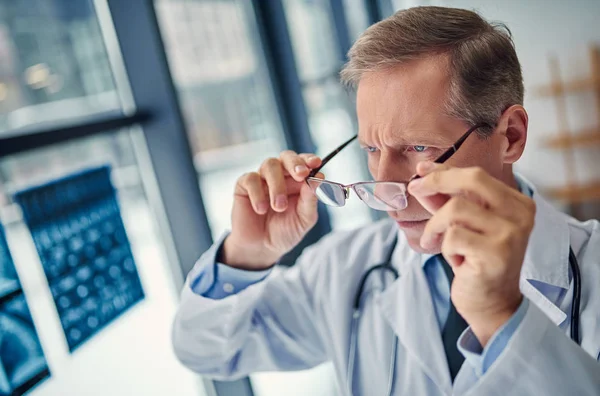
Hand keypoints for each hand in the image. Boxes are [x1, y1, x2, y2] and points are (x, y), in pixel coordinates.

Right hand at [222, 151, 322, 269]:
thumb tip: (318, 179)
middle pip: (287, 156)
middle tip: (301, 175)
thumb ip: (310, 200)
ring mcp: (262, 179)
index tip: (316, 163)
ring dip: (277, 185)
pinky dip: (258, 194)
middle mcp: (280, 175)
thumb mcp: (304, 219)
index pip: (304, 162)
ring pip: (269, 165)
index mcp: (298, 180)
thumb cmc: (285, 232)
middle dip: (295, 163)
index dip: (309, 159)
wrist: (261, 249)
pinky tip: (261, 209)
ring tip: (279, 207)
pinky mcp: (244, 186)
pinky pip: (251, 179)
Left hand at [407, 162, 535, 346]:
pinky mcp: (496, 254)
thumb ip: (445, 200)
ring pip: (455, 210)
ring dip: (436, 227)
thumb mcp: (462, 225)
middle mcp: (520, 215)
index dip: (444, 170)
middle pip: (471, 179)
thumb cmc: (476, 262)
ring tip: (436, 243)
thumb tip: (422, 175)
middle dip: (437, 181)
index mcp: (517, 203)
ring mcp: (511, 234)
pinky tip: (455, 261)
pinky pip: (453, 236)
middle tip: (415, 190)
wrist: (492, 304)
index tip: (420, 171)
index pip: (476, 175)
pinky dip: (444, 247)